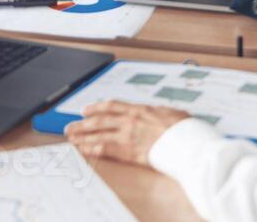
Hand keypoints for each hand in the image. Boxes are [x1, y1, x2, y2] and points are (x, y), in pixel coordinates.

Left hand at [66, 101, 189, 165]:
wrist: (185, 142)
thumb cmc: (182, 129)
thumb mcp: (169, 112)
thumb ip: (157, 111)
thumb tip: (155, 111)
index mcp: (139, 109)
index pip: (111, 105)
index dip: (96, 107)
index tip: (85, 110)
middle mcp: (130, 121)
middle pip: (100, 120)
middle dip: (83, 124)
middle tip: (70, 127)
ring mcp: (127, 136)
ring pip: (98, 134)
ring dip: (82, 136)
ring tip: (71, 139)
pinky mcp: (128, 151)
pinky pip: (104, 149)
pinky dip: (92, 149)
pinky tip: (83, 150)